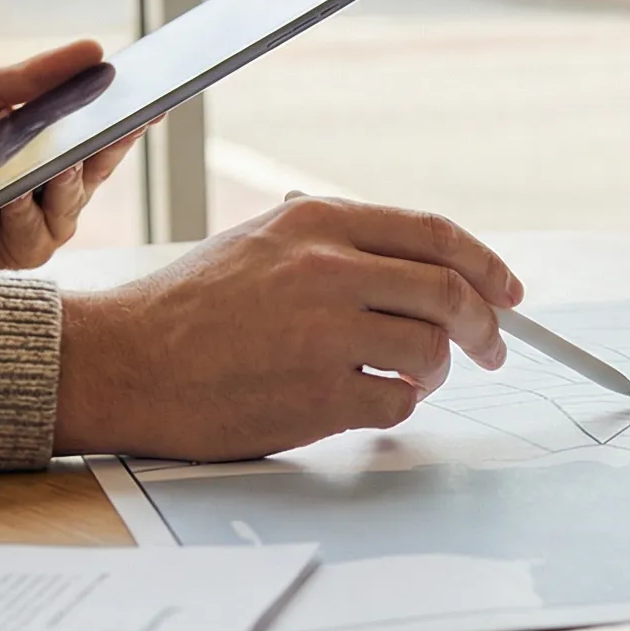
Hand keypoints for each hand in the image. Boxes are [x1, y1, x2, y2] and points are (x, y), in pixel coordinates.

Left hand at [0, 40, 140, 269]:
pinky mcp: (9, 254)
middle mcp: (47, 187)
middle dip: (113, 148)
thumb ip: (36, 78)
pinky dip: (28, 215)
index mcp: (46, 145)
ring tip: (64, 161)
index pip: (101, 133)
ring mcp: (32, 223)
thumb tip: (97, 50)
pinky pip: (37, 237)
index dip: (130, 120)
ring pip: (73, 208)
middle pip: (99, 170)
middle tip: (124, 125)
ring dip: (68, 185)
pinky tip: (16, 197)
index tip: (155, 100)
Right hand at [52, 195, 523, 459]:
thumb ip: (334, 244)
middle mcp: (328, 269)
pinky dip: (397, 407)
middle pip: (450, 292)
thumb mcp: (260, 242)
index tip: (509, 290)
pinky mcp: (317, 396)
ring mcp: (325, 334)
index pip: (435, 234)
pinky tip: (368, 402)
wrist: (120, 361)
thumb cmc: (185, 309)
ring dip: (435, 371)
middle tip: (493, 348)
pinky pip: (397, 403)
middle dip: (487, 326)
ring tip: (411, 378)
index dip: (486, 264)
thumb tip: (415, 262)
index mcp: (318, 223)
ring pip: (431, 350)